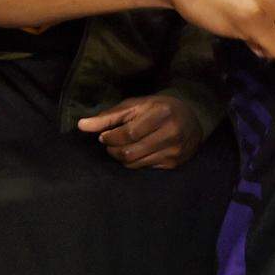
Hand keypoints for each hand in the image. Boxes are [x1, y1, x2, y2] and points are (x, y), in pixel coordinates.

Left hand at [78, 94, 202, 169]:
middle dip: (113, 149)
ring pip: (135, 163)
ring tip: (123, 147)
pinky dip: (135, 161)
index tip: (104, 136)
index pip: (128, 133)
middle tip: (111, 143)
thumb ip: (109, 116)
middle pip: (129, 152)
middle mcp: (171, 133)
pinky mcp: (174, 163)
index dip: (111, 137)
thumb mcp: (136, 105)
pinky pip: (144, 168)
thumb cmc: (159, 108)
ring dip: (122, 157)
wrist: (193, 117)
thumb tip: (81, 125)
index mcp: (161, 114)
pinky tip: (138, 151)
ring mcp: (174, 150)